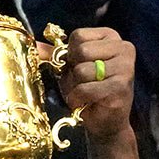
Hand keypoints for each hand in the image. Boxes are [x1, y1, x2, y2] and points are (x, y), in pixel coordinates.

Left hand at [59, 27, 134, 142]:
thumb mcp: (73, 67)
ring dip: (76, 87)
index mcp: (111, 36)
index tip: (80, 66)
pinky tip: (87, 104)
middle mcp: (123, 47)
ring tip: (86, 94)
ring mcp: (125, 67)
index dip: (71, 55)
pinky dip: (78, 99)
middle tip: (83, 83)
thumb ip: (56, 54)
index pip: (78, 36)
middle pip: (80, 51)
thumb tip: (33, 44)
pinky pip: (85, 89)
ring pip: (81, 71)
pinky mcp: (120, 87)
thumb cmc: (90, 91)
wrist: (106, 122)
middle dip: (74, 71)